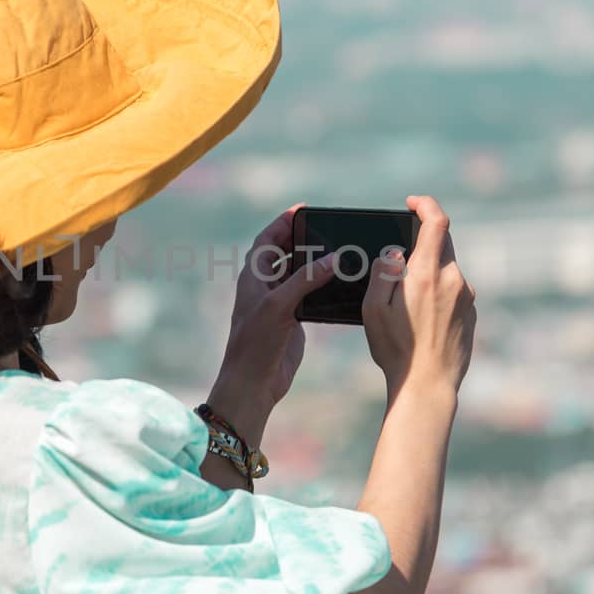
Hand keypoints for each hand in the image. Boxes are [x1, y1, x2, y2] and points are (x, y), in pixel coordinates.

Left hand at [207, 204, 337, 444]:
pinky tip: (339, 282)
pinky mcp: (293, 320)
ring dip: (315, 263)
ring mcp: (280, 303)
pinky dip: (322, 286)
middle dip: (302, 239)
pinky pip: (309, 295)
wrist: (253, 383)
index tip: (304, 209)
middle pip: (284, 253)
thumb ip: (305, 280)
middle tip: (327, 227)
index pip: (267, 240)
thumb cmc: (256, 343)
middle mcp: (265, 286)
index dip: (283, 223)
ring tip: (338, 249)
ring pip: (299, 274)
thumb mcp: (279, 306)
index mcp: (254, 277)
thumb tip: (332, 258)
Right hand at [362, 195, 475, 402]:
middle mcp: (453, 280)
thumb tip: (395, 251)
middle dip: (422, 243)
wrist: (428, 385)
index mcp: (427, 274)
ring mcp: (466, 297)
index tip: (411, 204)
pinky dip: (438, 293)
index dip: (425, 205)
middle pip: (442, 244)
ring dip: (429, 273)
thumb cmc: (396, 349)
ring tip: (407, 304)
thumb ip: (383, 272)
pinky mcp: (472, 313)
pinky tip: (422, 320)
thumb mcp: (373, 309)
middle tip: (400, 261)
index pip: (437, 222)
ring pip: (447, 269)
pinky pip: (454, 290)